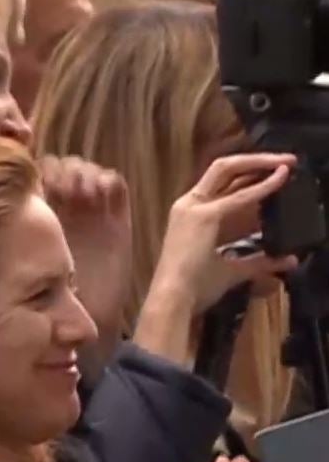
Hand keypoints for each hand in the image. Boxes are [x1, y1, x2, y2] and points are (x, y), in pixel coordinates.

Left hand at [41, 156, 132, 352]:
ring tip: (79, 191)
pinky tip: (97, 193)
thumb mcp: (27, 261)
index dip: (41, 171)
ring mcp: (94, 208)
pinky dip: (106, 180)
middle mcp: (69, 205)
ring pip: (88, 169)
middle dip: (62, 169)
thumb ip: (18, 239)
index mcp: (46, 211)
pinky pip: (114, 182)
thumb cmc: (51, 291)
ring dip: (82, 173)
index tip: (36, 181)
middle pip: (65, 164)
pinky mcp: (118, 216)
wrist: (89, 312)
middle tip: (59, 185)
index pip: (42, 173)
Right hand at [136, 154, 297, 366]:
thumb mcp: (232, 270)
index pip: (224, 188)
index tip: (276, 176)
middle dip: (256, 161)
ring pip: (228, 171)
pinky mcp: (203, 216)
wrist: (174, 300)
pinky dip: (263, 185)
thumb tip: (288, 259)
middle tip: (287, 161)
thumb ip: (259, 261)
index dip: (252, 180)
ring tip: (287, 163)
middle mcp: (189, 205)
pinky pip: (239, 195)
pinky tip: (281, 178)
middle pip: (223, 169)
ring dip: (261, 164)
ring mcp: (193, 208)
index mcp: (192, 217)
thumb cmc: (194, 288)